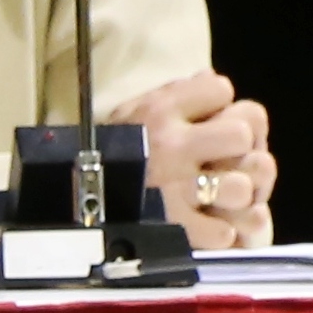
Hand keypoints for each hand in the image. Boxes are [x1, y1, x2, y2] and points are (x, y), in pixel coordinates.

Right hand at [115, 70, 275, 248]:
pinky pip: (225, 232)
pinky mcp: (176, 231)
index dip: (221, 105)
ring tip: (222, 196)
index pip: (220, 89)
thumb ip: (173, 95)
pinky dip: (221, 232)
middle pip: (243, 132)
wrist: (69, 200)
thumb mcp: (131, 113)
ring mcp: (176, 190)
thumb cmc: (109, 155)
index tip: (208, 119)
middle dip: (240, 145)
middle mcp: (171, 146)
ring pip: (241, 185)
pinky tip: (209, 224)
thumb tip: (210, 79)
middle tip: (225, 159)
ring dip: (236, 193)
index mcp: (159, 110)